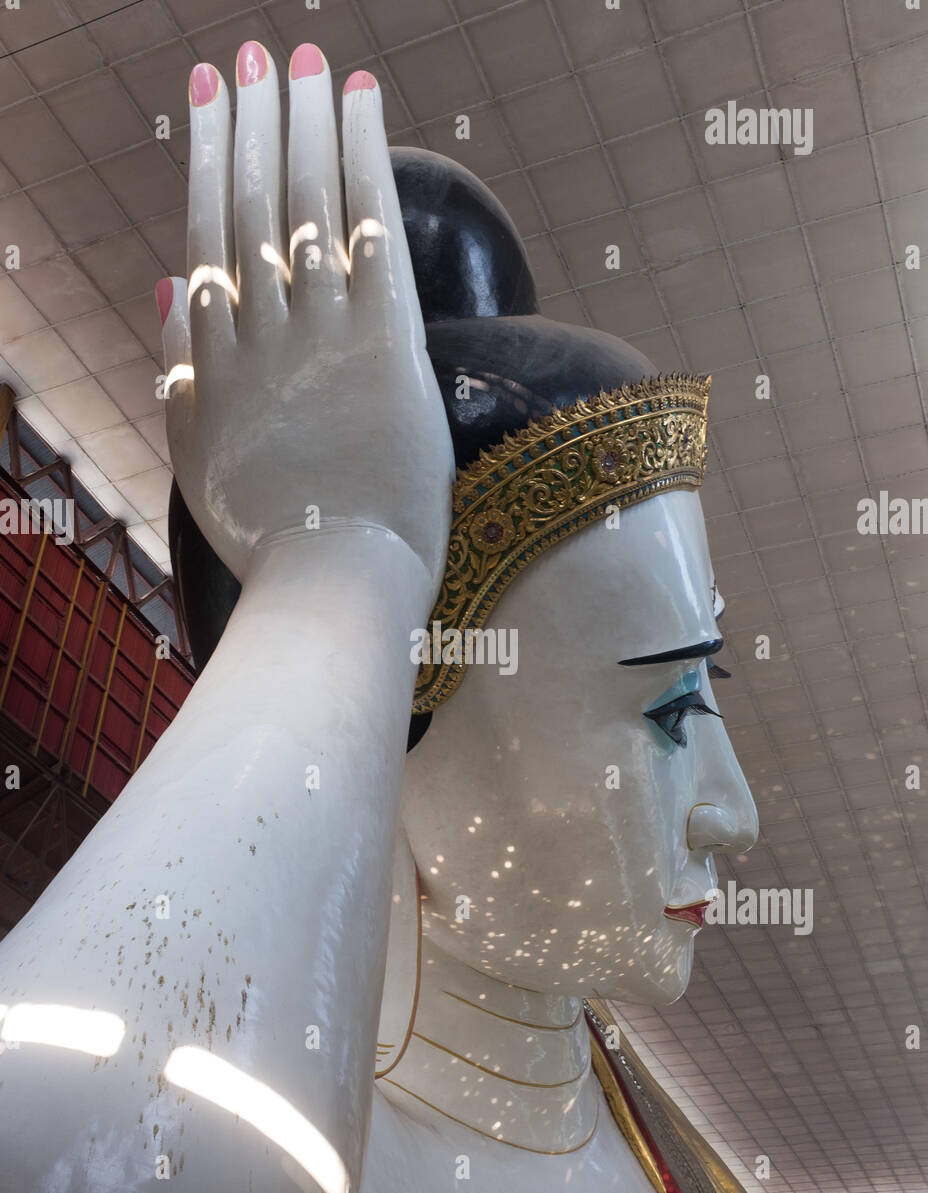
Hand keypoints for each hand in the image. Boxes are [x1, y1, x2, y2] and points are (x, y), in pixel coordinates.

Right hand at [158, 42, 452, 591]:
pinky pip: (371, 229)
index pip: (211, 233)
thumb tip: (172, 292)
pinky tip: (364, 102)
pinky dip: (365, 158)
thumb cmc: (268, 535)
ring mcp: (322, 331)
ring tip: (308, 60)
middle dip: (256, 121)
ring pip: (309, 202)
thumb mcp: (199, 461)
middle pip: (256, 203)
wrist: (331, 578)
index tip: (211, 95)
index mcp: (216, 357)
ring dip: (308, 122)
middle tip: (260, 54)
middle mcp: (263, 331)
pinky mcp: (384, 342)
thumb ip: (182, 378)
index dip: (210, 156)